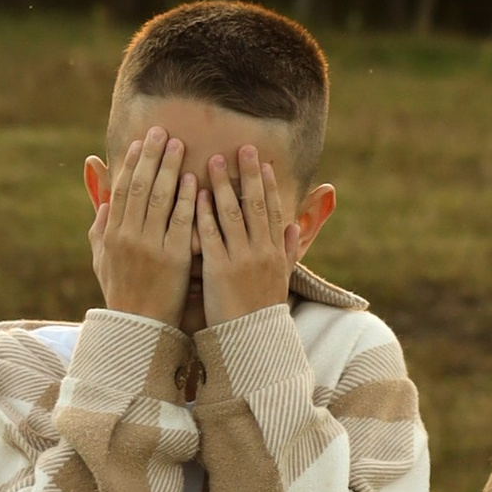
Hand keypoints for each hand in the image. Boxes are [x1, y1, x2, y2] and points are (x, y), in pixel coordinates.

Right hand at [89, 124, 200, 325]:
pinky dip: (185, 199)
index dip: (130, 163)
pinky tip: (193, 179)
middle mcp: (128, 236)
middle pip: (139, 186)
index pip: (121, 189)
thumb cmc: (122, 293)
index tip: (140, 142)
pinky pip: (179, 222)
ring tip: (178, 144)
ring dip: (168, 168)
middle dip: (150, 156)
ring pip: (158, 198)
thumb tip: (102, 204)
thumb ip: (100, 229)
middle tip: (162, 131)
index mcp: (112, 234)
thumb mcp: (102, 260)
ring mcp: (150, 246)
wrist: (139, 327)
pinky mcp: (172, 259)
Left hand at [197, 143, 301, 327]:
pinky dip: (204, 213)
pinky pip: (211, 236)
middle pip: (256, 205)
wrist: (253, 343)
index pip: (274, 211)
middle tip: (242, 147)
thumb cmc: (263, 313)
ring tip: (214, 161)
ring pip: (233, 215)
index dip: (268, 185)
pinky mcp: (220, 271)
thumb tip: (295, 227)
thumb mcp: (282, 281)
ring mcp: (242, 260)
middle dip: (249, 175)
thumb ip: (288, 252)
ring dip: (223, 186)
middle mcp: (262, 252)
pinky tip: (195, 194)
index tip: (262, 162)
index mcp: (276, 253)